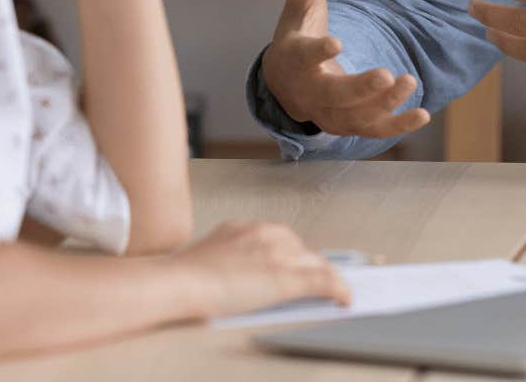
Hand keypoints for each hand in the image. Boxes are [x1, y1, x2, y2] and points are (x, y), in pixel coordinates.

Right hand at [166, 220, 349, 317]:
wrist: (180, 282)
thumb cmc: (185, 275)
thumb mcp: (213, 255)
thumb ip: (233, 256)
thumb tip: (242, 271)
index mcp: (248, 228)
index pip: (283, 240)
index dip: (294, 257)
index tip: (297, 266)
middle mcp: (267, 234)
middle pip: (302, 250)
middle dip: (308, 267)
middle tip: (314, 284)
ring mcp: (279, 254)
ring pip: (316, 264)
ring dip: (325, 278)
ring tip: (333, 292)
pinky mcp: (287, 277)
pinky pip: (324, 281)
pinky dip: (339, 290)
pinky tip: (345, 298)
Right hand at [259, 0, 432, 137]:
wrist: (287, 82)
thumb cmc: (298, 35)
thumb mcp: (301, 3)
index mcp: (296, 58)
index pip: (305, 56)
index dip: (319, 52)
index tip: (336, 42)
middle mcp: (311, 91)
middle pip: (335, 95)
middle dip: (360, 87)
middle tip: (386, 74)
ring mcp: (331, 113)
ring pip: (357, 116)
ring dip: (384, 103)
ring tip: (410, 81)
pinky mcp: (350, 125)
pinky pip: (374, 131)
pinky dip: (398, 126)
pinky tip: (423, 113)